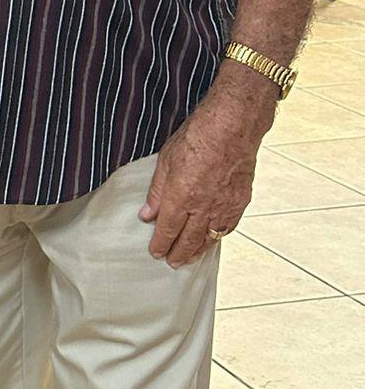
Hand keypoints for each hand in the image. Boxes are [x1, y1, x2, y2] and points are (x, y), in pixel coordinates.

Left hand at [140, 93, 262, 266]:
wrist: (232, 126)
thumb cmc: (197, 137)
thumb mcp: (166, 161)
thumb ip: (157, 192)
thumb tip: (147, 214)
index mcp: (181, 196)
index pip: (168, 230)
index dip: (160, 244)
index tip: (155, 252)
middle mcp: (203, 206)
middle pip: (189, 240)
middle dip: (178, 253)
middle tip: (171, 262)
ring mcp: (224, 205)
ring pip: (210, 237)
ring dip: (198, 249)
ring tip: (190, 256)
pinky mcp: (240, 201)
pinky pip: (228, 226)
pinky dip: (218, 235)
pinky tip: (213, 238)